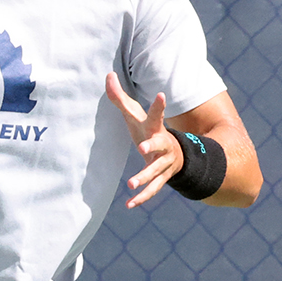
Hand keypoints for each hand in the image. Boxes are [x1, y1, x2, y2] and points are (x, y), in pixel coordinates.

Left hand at [104, 73, 181, 208]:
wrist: (174, 153)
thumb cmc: (148, 130)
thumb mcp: (134, 114)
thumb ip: (119, 97)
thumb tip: (107, 75)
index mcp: (154, 128)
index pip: (157, 114)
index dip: (159, 105)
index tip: (162, 95)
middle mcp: (162, 145)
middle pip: (158, 144)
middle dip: (151, 146)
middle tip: (142, 147)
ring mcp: (164, 162)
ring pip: (156, 171)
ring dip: (144, 178)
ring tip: (131, 184)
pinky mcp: (162, 178)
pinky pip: (153, 189)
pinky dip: (142, 198)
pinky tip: (130, 205)